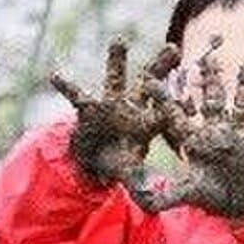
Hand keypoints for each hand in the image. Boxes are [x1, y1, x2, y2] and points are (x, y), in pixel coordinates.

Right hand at [51, 38, 180, 185]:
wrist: (96, 158)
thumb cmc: (120, 162)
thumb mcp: (131, 174)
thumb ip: (141, 184)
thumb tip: (153, 202)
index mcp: (147, 124)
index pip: (164, 113)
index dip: (175, 106)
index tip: (188, 97)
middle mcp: (132, 107)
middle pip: (149, 84)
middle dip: (160, 66)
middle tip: (174, 47)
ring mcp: (110, 103)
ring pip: (115, 78)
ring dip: (116, 60)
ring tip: (119, 42)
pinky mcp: (89, 106)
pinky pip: (76, 94)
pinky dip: (66, 85)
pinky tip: (55, 74)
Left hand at [132, 35, 243, 218]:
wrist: (234, 205)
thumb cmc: (207, 195)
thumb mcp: (185, 194)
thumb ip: (164, 195)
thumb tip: (141, 200)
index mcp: (193, 140)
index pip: (175, 116)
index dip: (163, 99)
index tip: (152, 79)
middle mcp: (215, 132)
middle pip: (210, 100)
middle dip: (209, 79)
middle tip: (205, 56)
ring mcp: (237, 136)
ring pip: (241, 107)